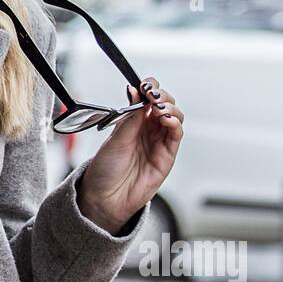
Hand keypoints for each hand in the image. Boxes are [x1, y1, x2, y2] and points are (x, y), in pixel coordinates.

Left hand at [76, 76, 183, 231]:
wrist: (106, 197)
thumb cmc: (106, 169)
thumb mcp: (115, 138)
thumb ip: (130, 116)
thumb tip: (134, 90)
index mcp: (133, 120)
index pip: (147, 96)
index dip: (149, 87)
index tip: (145, 84)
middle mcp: (148, 128)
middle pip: (165, 103)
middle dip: (161, 95)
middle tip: (152, 95)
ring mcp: (159, 141)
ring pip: (174, 116)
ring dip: (170, 107)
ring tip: (158, 108)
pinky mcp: (167, 155)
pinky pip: (177, 135)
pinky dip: (175, 124)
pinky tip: (166, 119)